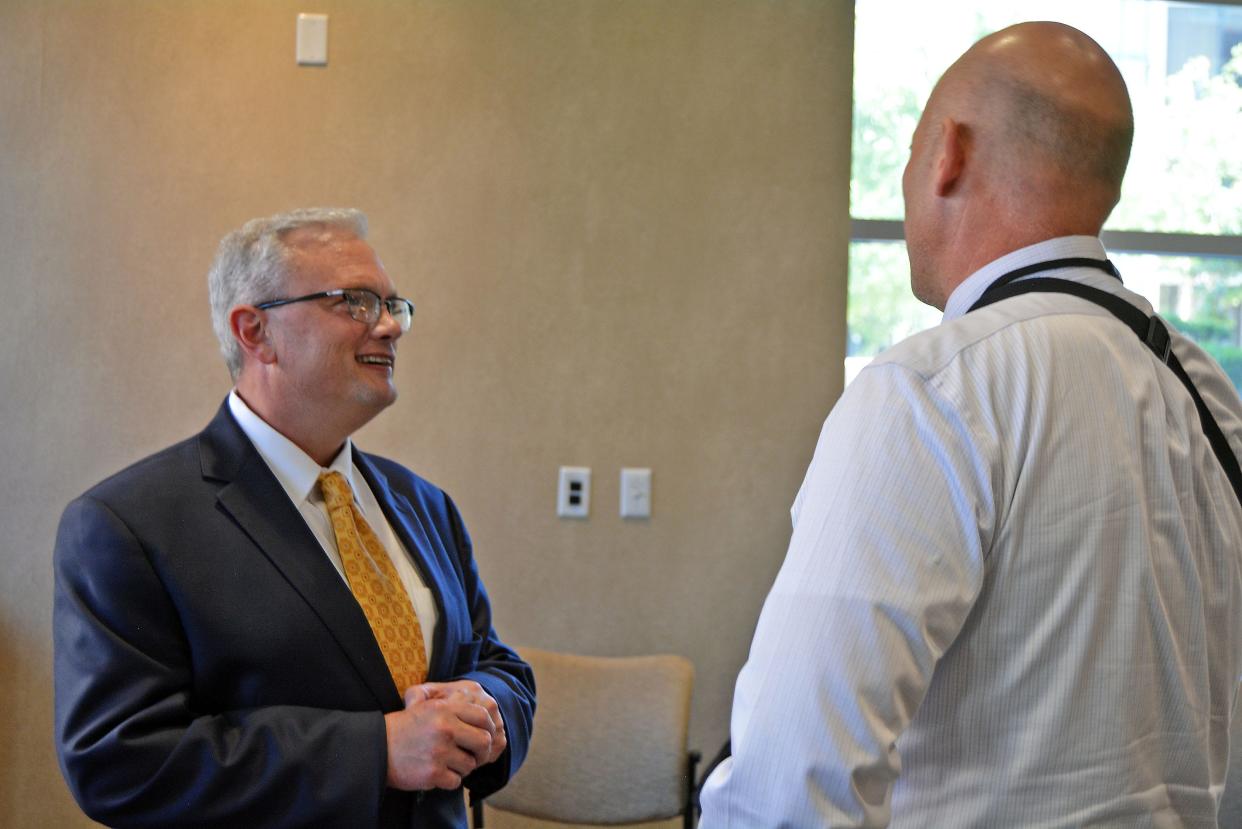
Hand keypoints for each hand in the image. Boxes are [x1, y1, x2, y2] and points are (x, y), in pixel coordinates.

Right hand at [383, 683, 500, 790]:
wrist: (376, 748)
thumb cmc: (404, 728)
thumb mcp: (427, 707)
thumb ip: (455, 708)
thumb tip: (485, 716)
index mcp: (445, 709)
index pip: (483, 716)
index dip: (488, 728)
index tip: (483, 736)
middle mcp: (445, 728)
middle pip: (484, 742)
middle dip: (482, 752)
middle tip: (473, 756)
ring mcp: (439, 751)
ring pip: (470, 765)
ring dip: (462, 768)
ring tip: (448, 764)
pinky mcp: (433, 772)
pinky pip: (456, 781)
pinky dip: (449, 780)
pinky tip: (437, 773)